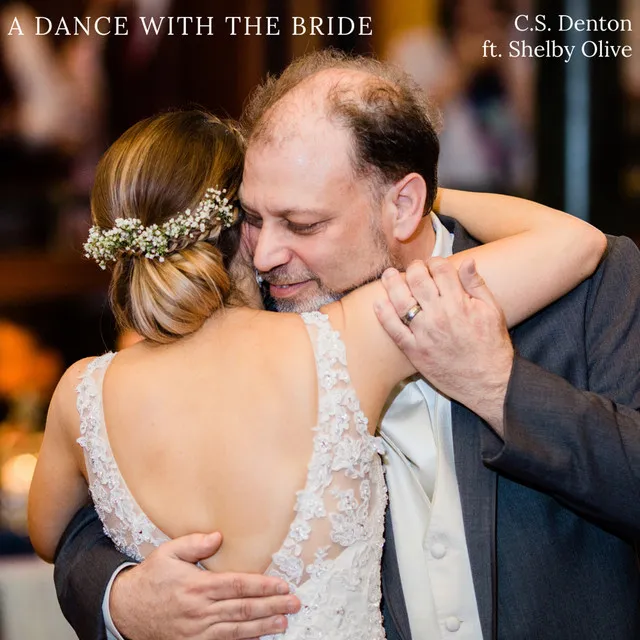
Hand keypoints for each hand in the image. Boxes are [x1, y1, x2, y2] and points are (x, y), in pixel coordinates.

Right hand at [111, 532, 299, 639]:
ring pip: (237, 630)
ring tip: (284, 622)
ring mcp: (197, 632)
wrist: (124, 610)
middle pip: (243, 609)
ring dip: (263, 627)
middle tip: (294, 603)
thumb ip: (194, 543)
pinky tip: (259, 637)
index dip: (262, 586)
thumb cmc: (151, 578)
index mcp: (197, 586)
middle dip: (272, 606)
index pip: (238, 585)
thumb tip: (219, 536)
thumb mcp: (168, 553)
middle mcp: (200, 611)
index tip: (282, 585)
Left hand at [375, 258, 513, 433]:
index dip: (434, 261)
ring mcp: (424, 333)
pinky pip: (393, 330)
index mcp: (459, 303)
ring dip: (392, 284)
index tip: (432, 264)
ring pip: (401, 301)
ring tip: (389, 276)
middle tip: (413, 269)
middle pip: (417, 280)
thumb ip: (477, 285)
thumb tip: (466, 261)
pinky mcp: (414, 351)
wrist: (488, 382)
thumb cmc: (492, 346)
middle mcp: (439, 315)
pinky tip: (379, 303)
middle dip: (413, 268)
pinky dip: (383, 315)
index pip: (440, 269)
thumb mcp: (493, 311)